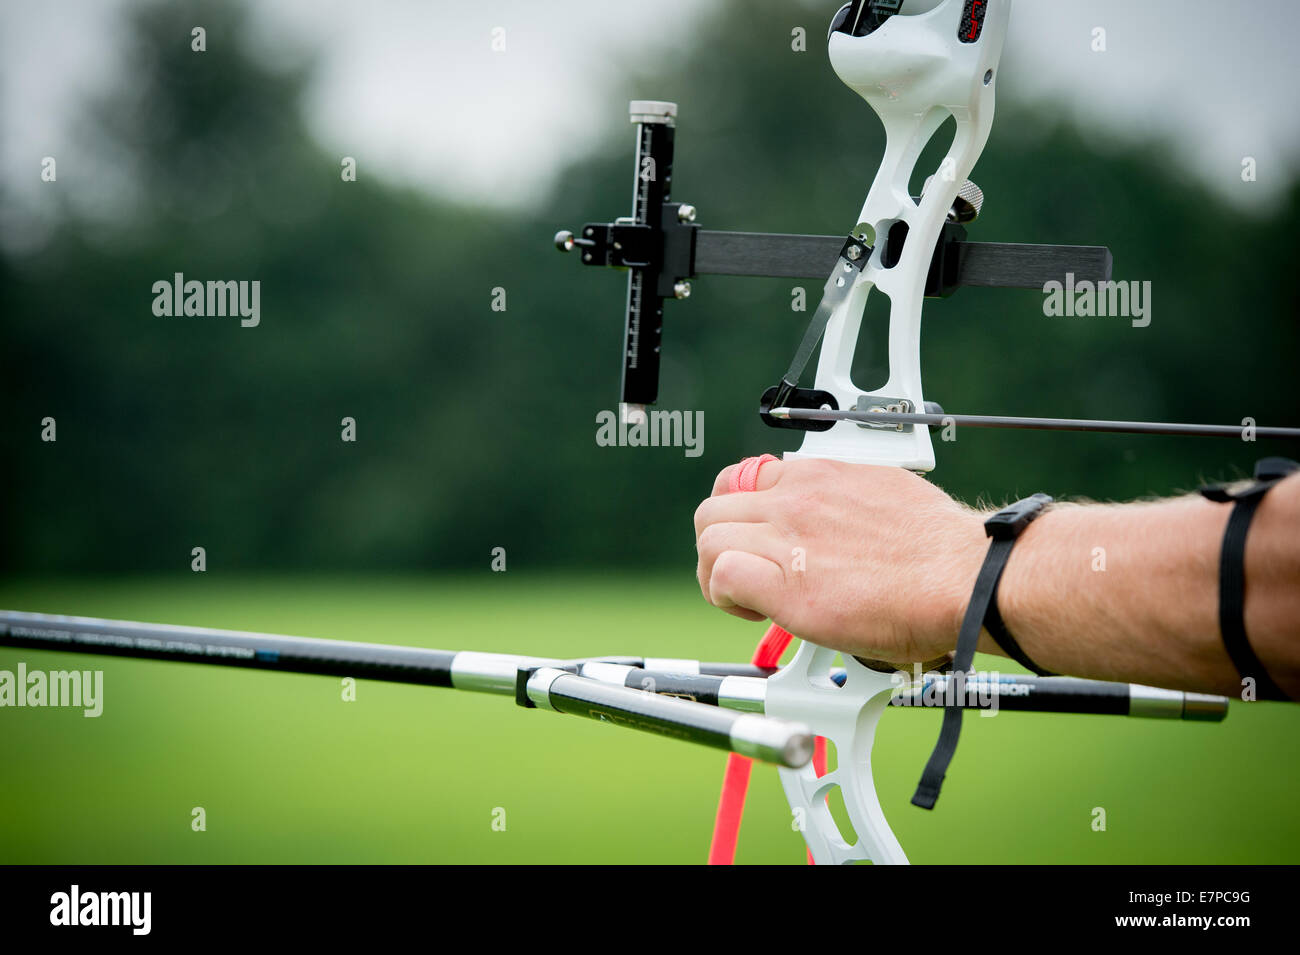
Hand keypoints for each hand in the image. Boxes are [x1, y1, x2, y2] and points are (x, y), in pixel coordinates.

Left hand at [694, 457, 987, 666]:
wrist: (962, 576)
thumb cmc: (941, 552)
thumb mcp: (887, 495)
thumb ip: (847, 504)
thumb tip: (841, 525)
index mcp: (819, 476)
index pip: (745, 479)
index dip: (740, 514)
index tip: (754, 538)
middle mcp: (796, 500)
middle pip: (715, 509)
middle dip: (720, 545)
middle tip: (746, 575)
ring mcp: (787, 538)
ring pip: (709, 540)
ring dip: (718, 574)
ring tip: (749, 599)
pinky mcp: (785, 583)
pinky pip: (722, 576)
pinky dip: (728, 598)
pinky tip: (757, 613)